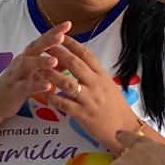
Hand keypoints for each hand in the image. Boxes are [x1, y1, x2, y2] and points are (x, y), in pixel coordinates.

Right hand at [0, 23, 69, 119]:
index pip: (41, 41)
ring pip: (26, 65)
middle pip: (34, 48)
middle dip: (47, 40)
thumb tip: (67, 59)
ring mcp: (16, 76)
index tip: (67, 24)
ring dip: (41, 61)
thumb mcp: (33, 74)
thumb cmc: (16, 86)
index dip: (53, 32)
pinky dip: (36, 85)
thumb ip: (48, 67)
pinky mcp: (14, 91)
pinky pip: (25, 86)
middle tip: (62, 35)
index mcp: (27, 57)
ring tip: (55, 61)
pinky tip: (47, 85)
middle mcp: (21, 63)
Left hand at [42, 35, 138, 152]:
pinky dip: (52, 98)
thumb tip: (80, 61)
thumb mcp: (108, 85)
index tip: (61, 35)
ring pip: (68, 84)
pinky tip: (42, 93)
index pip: (87, 55)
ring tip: (39, 68)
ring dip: (52, 75)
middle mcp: (96, 85)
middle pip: (76, 65)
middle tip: (45, 46)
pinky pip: (64, 104)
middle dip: (59, 54)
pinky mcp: (84, 115)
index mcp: (102, 76)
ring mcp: (89, 100)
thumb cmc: (116, 107)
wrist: (126, 129)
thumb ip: (94, 74)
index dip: (72, 44)